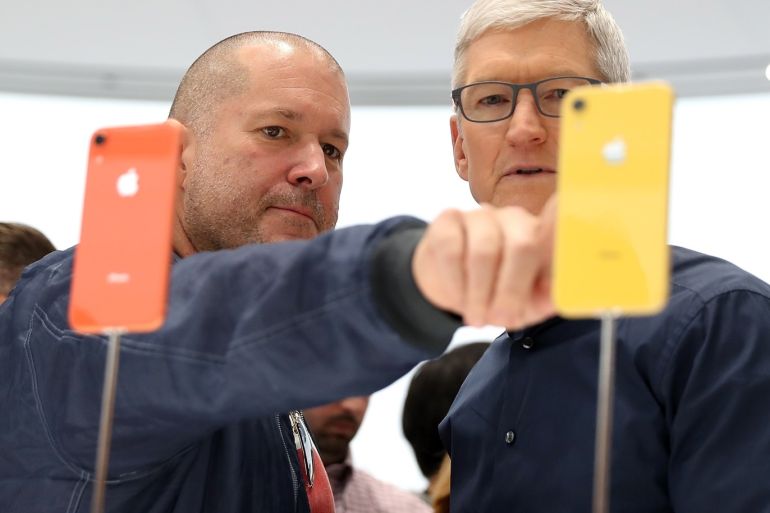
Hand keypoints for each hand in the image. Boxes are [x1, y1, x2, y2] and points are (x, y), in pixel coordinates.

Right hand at [412, 196, 556, 329]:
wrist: (454, 287)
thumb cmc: (497, 293)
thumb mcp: (527, 303)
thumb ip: (545, 299)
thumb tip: (555, 299)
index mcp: (543, 235)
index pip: (560, 231)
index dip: (560, 248)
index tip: (555, 278)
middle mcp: (515, 218)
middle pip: (521, 245)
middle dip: (512, 290)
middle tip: (502, 320)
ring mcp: (481, 215)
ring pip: (484, 250)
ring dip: (479, 293)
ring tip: (477, 318)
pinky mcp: (448, 219)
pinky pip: (451, 250)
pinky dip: (455, 283)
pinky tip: (457, 300)